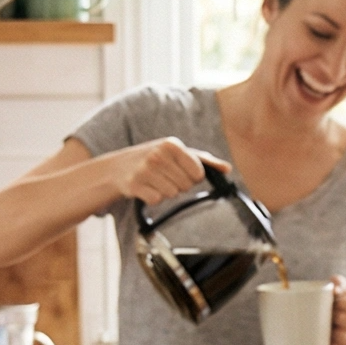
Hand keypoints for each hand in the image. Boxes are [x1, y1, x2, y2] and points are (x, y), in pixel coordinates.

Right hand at [108, 137, 222, 207]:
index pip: (198, 173)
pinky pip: (157, 200)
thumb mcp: (178, 153)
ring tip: (156, 181)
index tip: (182, 171)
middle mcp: (157, 154)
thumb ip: (204, 160)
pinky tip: (146, 188)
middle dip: (179, 184)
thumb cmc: (155, 159)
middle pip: (186, 185)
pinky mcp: (134, 184)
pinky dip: (153, 198)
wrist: (118, 167)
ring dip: (166, 191)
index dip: (193, 177)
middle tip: (165, 176)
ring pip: (172, 194)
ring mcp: (144, 169)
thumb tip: (227, 169)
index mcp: (172, 144)